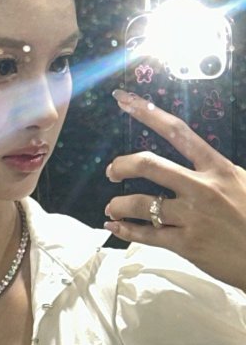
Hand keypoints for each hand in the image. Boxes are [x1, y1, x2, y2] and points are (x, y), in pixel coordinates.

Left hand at [104, 88, 245, 290]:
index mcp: (217, 167)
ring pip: (140, 203)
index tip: (122, 100)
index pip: (176, 131)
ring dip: (118, 204)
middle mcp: (202, 188)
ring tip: (111, 207)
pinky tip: (115, 228)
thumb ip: (213, 171)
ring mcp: (193, 217)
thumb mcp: (241, 183)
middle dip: (122, 165)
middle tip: (111, 171)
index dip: (146, 112)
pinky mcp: (187, 245)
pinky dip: (125, 231)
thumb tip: (186, 160)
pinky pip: (146, 235)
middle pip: (149, 164)